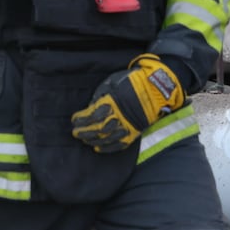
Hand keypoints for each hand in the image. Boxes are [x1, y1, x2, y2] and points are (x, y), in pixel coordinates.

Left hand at [70, 54, 184, 152]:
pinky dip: (108, 148)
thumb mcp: (112, 82)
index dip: (81, 119)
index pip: (92, 114)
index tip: (74, 120)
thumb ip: (100, 95)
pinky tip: (98, 148)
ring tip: (85, 140)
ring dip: (93, 140)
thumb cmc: (131, 82)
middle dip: (85, 131)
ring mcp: (127, 126)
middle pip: (98, 128)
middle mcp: (119, 116)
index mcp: (112, 102)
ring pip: (107, 138)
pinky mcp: (134, 132)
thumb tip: (91, 107)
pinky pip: (119, 144)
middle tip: (75, 133)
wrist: (155, 88)